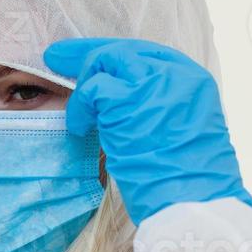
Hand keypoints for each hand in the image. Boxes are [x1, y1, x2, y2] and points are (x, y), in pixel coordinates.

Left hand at [43, 38, 251, 224]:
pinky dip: (78, 108)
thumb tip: (123, 103)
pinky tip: (78, 127)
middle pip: (122, 50)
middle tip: (57, 57)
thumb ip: (160, 108)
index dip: (116, 54)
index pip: (148, 53)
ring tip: (79, 113)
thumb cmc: (188, 182)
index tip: (92, 57)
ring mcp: (150, 85)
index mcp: (193, 81)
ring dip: (84, 85)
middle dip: (86, 54)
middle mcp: (174, 75)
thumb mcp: (185, 131)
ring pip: (105, 62)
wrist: (194, 201)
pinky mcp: (126, 102)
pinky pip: (91, 90)